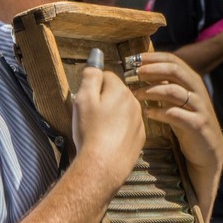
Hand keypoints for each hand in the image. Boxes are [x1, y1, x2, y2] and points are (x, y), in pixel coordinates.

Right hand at [72, 62, 145, 192]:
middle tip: (89, 118)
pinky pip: (127, 128)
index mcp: (120, 90)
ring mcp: (139, 122)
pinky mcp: (139, 139)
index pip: (106, 76)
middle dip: (103, 102)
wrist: (102, 167)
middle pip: (115, 93)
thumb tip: (97, 55)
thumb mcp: (83, 99)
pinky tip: (107, 142)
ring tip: (97, 132)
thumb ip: (91, 75)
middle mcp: (134, 103)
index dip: (92, 88)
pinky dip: (117, 132)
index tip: (85, 102)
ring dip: (111, 116)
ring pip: (122, 111)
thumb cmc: (90, 132)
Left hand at [130, 51, 222, 221]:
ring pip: (175, 92)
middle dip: (154, 69)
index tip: (136, 59)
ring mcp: (199, 108)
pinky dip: (161, 113)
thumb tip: (142, 71)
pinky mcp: (198, 126)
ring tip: (136, 94)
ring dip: (153, 91)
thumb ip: (164, 86)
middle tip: (136, 73)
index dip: (155, 58)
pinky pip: (177, 115)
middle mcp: (197, 91)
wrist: (208, 151)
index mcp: (191, 82)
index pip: (174, 61)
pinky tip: (149, 114)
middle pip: (176, 71)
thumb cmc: (187, 123)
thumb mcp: (176, 101)